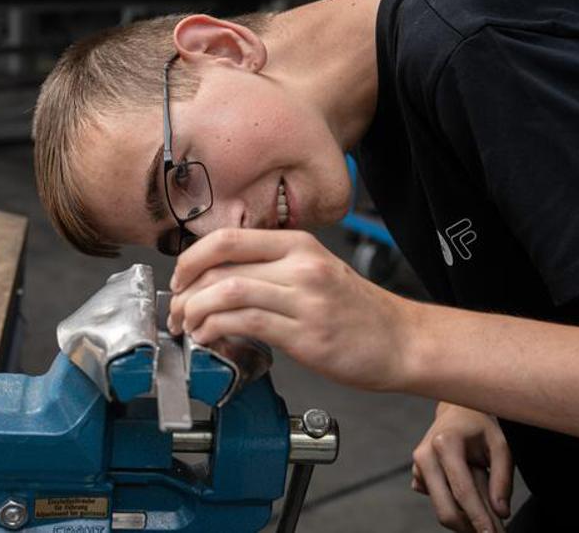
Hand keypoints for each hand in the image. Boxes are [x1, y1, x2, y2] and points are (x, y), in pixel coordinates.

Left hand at [168, 228, 419, 390]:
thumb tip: (218, 280)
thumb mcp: (316, 272)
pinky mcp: (307, 334)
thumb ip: (272, 270)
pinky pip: (247, 323)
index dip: (191, 258)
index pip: (229, 237)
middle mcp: (301, 265)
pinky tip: (211, 340)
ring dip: (196, 312)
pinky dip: (217, 331)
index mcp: (300, 245)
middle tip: (176, 311)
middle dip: (185, 290)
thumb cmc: (358, 313)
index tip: (179, 279)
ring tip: (189, 328)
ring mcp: (305, 299)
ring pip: (229, 292)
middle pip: (222, 264)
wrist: (402, 341)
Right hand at [411, 403, 512, 532]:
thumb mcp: (500, 446)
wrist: (456, 412)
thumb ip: (502, 479)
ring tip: (488, 515)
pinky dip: (457, 508)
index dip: (478, 517)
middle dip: (469, 527)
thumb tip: (500, 512)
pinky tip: (472, 497)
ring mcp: (417, 467)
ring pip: (442, 508)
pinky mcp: (416, 476)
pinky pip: (438, 501)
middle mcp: (425, 455)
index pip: (462, 491)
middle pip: (445, 508)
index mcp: (445, 443)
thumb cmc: (480, 427)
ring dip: (465, 520)